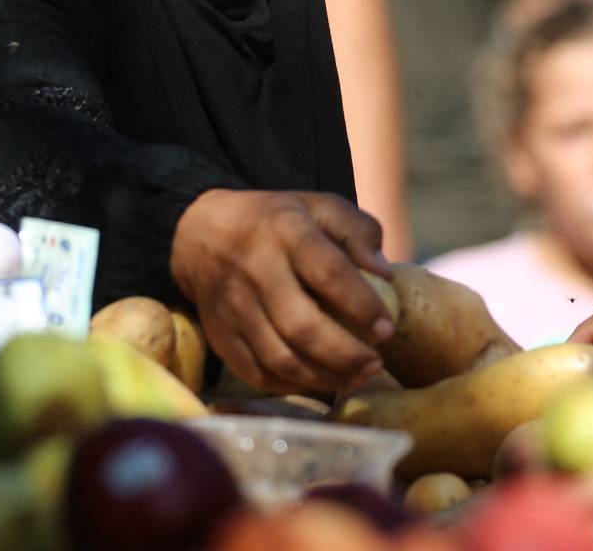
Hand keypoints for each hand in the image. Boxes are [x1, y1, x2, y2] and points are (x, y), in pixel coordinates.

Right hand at [170, 189, 394, 394]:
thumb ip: (358, 230)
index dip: (362, 305)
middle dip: (346, 354)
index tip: (387, 329)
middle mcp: (256, 270)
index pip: (328, 272)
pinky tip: (320, 381)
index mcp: (286, 232)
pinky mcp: (221, 335)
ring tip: (358, 377)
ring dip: (325, 377)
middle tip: (377, 364)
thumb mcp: (320, 206)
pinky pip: (257, 373)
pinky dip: (292, 385)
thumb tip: (383, 273)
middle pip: (302, 326)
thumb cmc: (279, 223)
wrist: (204, 234)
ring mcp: (234, 307)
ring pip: (280, 358)